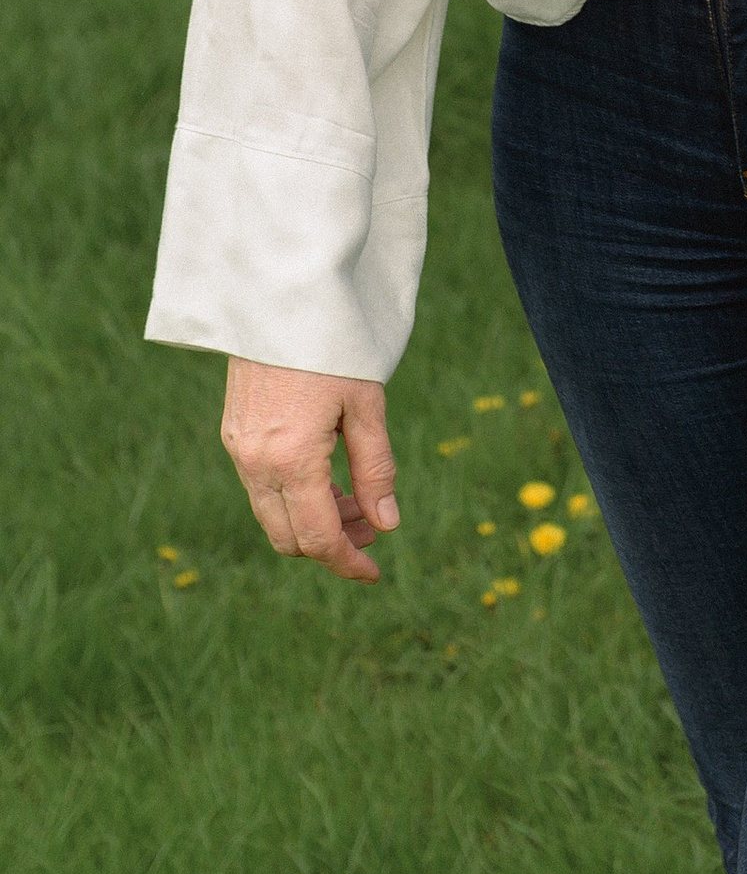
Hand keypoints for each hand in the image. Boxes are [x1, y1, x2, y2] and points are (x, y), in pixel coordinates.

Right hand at [222, 358, 399, 582]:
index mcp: (292, 459)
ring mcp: (238, 450)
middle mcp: (255, 463)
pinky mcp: (233, 435)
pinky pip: (261, 488)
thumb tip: (386, 525)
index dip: (349, 563)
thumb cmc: (333, 347)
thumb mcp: (367, 405)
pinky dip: (294, 498)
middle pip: (290, 538)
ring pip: (273, 517)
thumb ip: (376, 468)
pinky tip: (327, 478)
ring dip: (313, 522)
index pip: (319, 538)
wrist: (279, 299)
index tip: (376, 574)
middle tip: (374, 526)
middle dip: (334, 544)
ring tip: (358, 500)